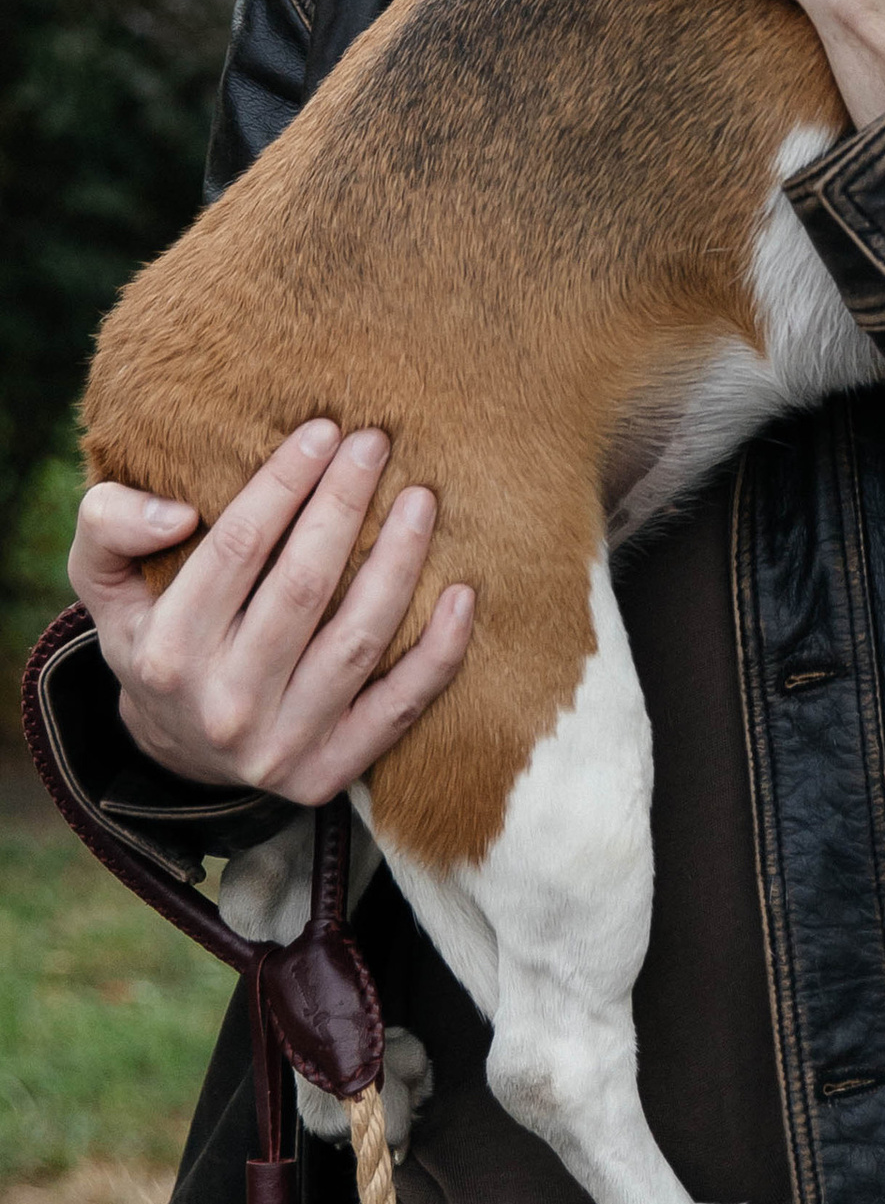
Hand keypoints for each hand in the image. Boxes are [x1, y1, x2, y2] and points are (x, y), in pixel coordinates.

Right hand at [69, 421, 468, 800]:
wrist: (180, 754)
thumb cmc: (155, 638)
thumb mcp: (104, 588)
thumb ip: (107, 529)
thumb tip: (175, 512)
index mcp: (167, 653)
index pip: (236, 550)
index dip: (283, 483)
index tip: (323, 430)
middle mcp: (223, 705)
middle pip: (303, 587)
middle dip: (344, 504)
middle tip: (376, 443)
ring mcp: (280, 746)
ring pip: (358, 640)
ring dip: (400, 562)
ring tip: (422, 498)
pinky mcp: (329, 773)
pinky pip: (399, 708)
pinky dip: (439, 652)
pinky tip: (461, 592)